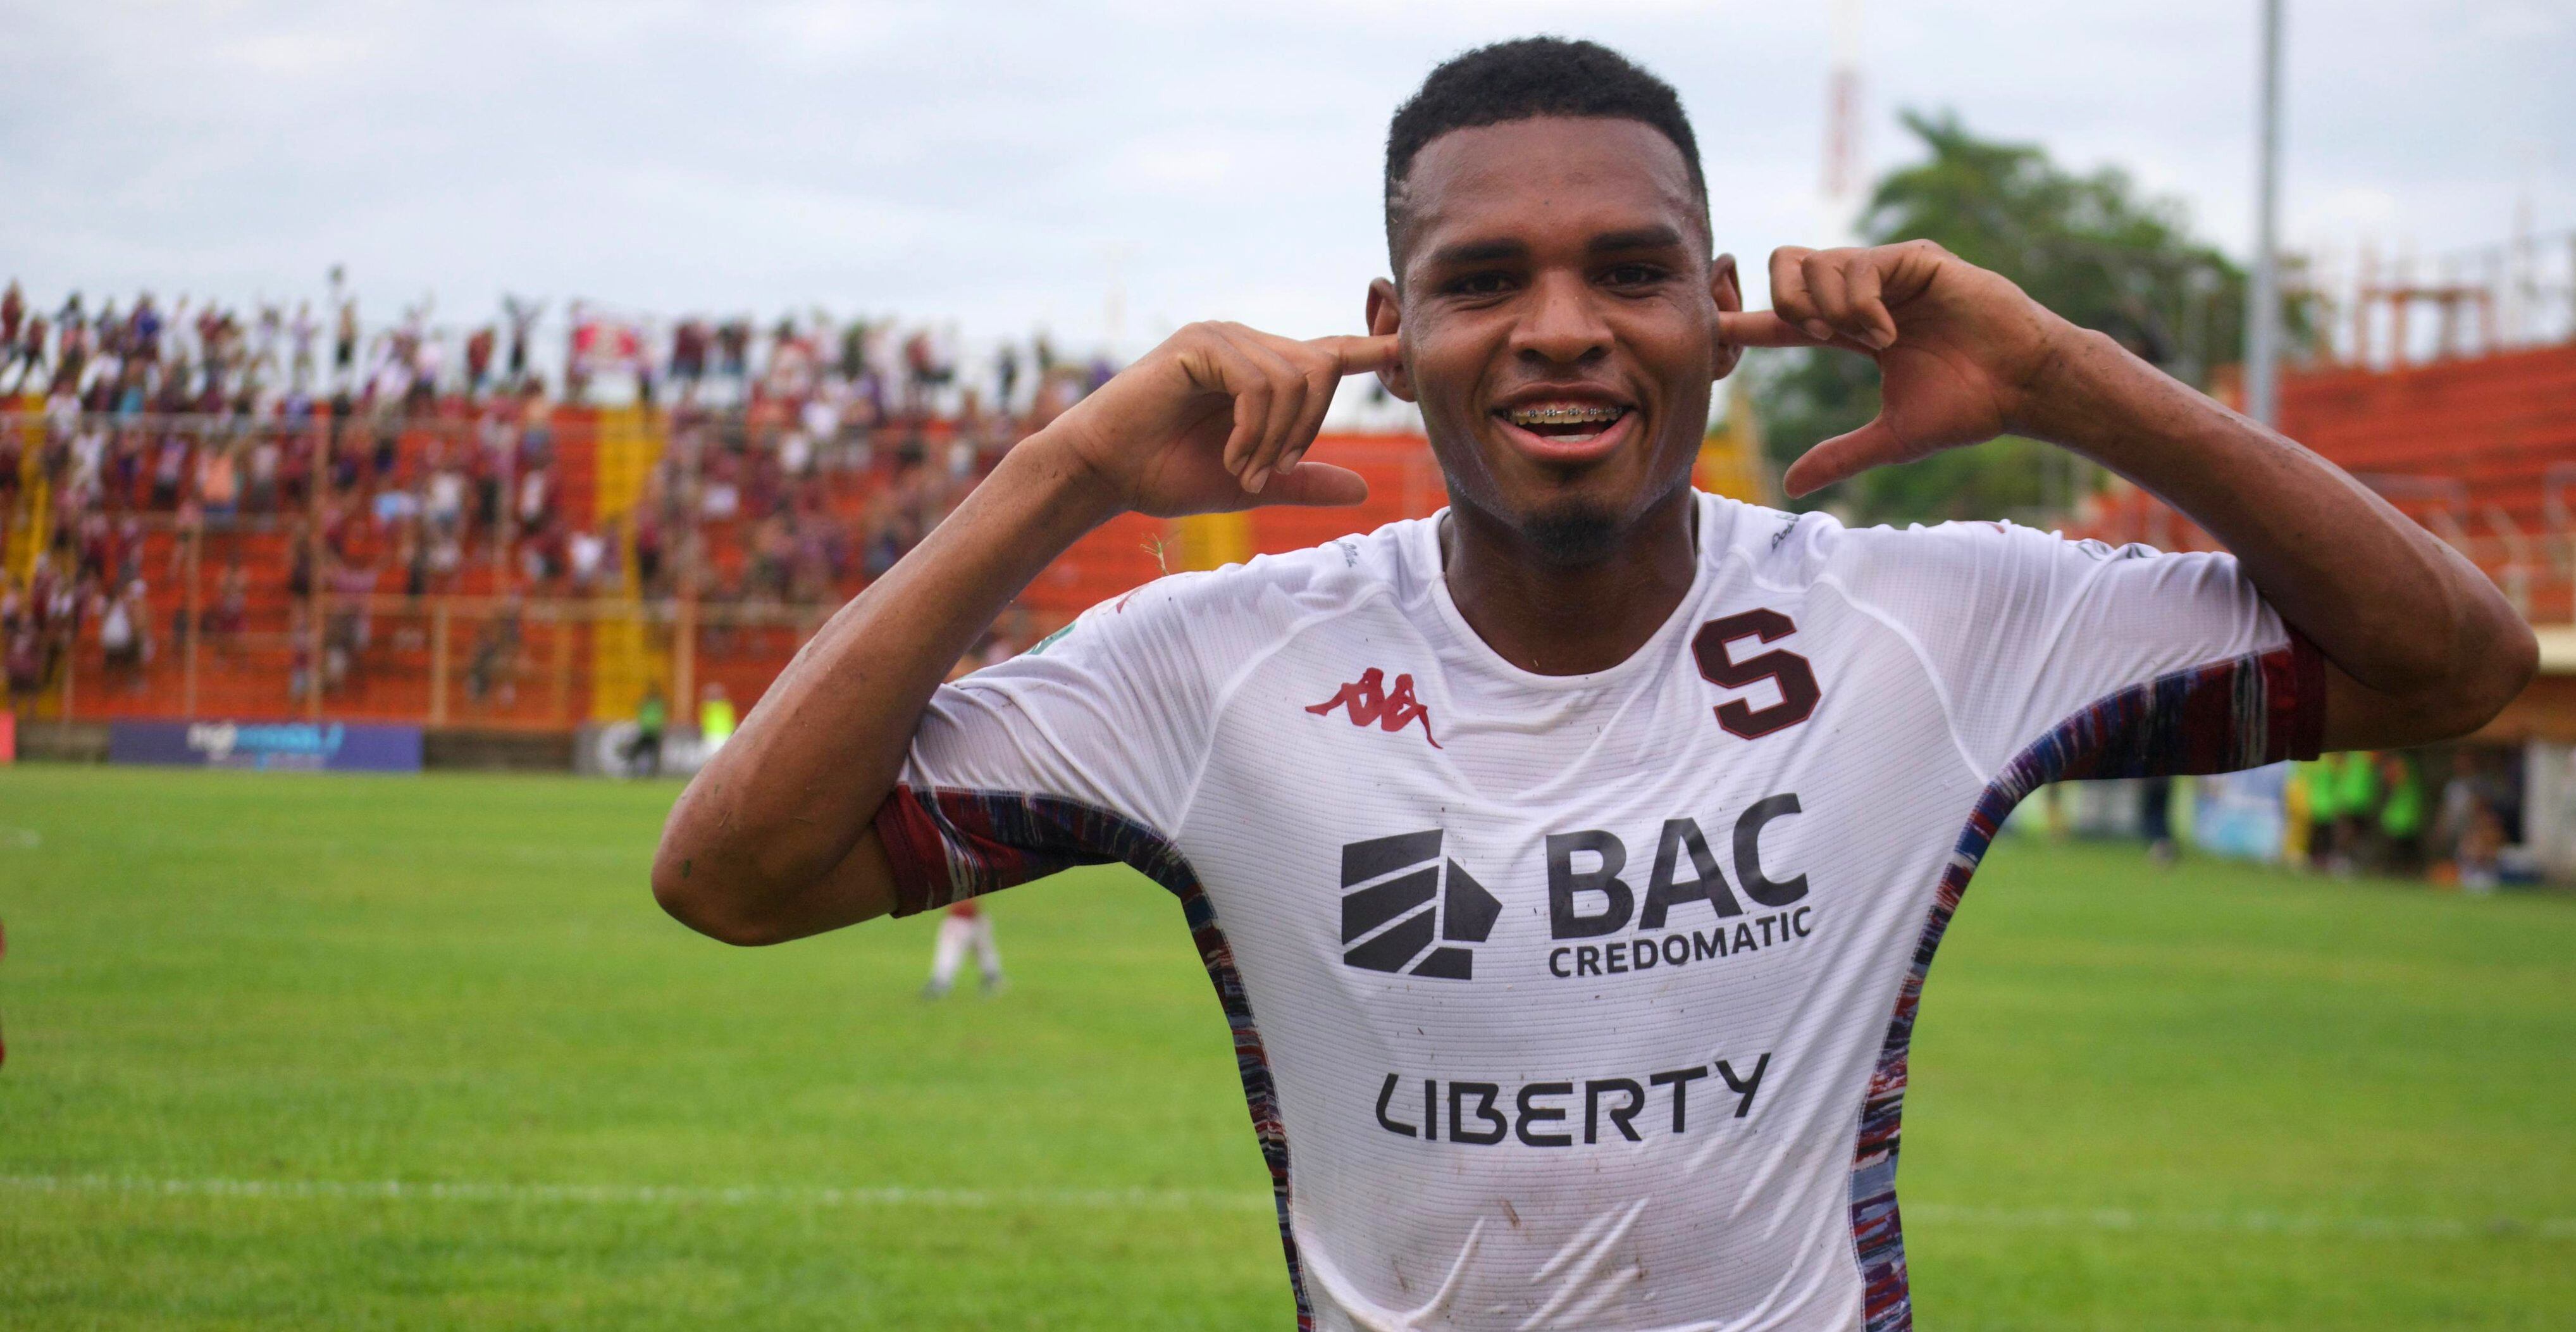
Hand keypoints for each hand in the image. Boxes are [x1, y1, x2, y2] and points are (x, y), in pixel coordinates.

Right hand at [1031, 322, 1402, 518]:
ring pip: (1296, 378)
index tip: (1407, 347)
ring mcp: (1224, 337)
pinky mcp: (1201, 344)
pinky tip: (1232, 456)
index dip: (1370, 349)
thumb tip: (1363, 488)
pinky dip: (1255, 430)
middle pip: (1322, 369)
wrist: (1106, 474)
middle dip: (1307, 430)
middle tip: (1270, 474)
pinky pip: (1260, 382)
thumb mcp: (1250, 483)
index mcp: (1261, 369)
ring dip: (1278, 438)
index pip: (1328, 352)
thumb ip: (1303, 480)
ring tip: (1244, 470)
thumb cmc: (1167, 475)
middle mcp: (1247, 343)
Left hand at [1719, 241, 2078, 496]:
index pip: (1786, 320)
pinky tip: (1885, 334)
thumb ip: (1840, 457)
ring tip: (1862, 340)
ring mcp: (1889, 272)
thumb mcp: (1891, 439)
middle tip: (1814, 338)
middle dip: (1783, 303)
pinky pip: (1857, 264)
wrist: (2024, 388)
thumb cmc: (1969, 408)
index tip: (1714, 329)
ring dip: (1826, 307)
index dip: (1749, 322)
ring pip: (1815, 263)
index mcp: (1855, 329)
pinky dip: (1859, 303)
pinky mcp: (1915, 258)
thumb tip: (1789, 486)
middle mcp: (1866, 294)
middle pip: (1787, 269)